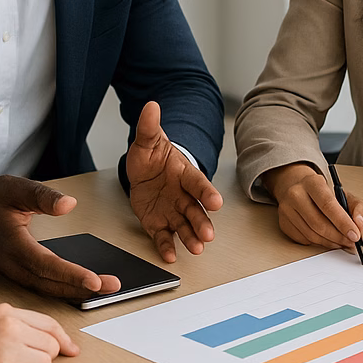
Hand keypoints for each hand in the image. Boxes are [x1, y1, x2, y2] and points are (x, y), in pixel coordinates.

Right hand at [0, 175, 119, 300]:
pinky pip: (47, 289)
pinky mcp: (23, 277)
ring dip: (79, 293)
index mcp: (13, 244)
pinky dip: (68, 291)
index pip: (45, 264)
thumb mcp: (13, 188)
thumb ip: (41, 195)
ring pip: (50, 291)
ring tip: (108, 289)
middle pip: (51, 284)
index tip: (94, 280)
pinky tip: (88, 289)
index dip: (70, 274)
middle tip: (114, 286)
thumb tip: (69, 204)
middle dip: (83, 288)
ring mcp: (18, 275)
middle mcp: (15, 266)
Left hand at [126, 101, 223, 261]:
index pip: (198, 184)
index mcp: (184, 174)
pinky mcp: (159, 223)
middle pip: (195, 210)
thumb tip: (151, 106)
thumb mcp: (147, 140)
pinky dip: (167, 246)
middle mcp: (183, 195)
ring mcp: (172, 211)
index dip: (208, 193)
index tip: (217, 203)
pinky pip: (164, 236)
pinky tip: (171, 256)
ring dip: (191, 237)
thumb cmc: (152, 156)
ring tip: (197, 248)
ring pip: (184, 226)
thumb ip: (149, 127)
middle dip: (202, 223)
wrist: (145, 170)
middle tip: (208, 236)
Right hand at [264, 162, 362, 250]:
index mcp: (312, 183)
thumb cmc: (323, 193)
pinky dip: (319, 243)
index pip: (328, 205)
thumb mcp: (345, 194)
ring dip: (330, 242)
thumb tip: (360, 225)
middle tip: (351, 242)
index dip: (343, 223)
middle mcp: (296, 194)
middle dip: (338, 237)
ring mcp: (286, 210)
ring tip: (341, 242)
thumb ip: (359, 208)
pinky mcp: (283, 223)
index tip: (355, 235)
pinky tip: (328, 239)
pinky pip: (304, 240)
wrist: (298, 188)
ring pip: (311, 235)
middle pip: (319, 223)